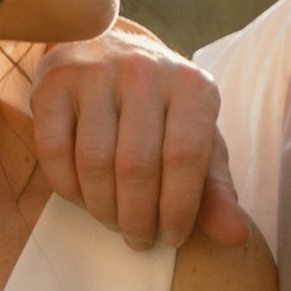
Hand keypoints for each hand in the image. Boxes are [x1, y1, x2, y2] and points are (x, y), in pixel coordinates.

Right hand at [28, 33, 247, 249]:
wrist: (110, 52)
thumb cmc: (162, 111)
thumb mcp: (199, 142)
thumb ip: (216, 191)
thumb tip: (236, 236)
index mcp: (191, 86)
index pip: (185, 156)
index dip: (178, 208)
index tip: (172, 237)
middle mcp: (144, 72)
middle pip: (136, 165)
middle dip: (137, 217)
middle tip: (138, 238)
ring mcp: (95, 73)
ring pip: (94, 162)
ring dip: (102, 207)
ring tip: (113, 219)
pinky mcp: (55, 82)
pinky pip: (54, 150)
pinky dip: (68, 187)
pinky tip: (83, 196)